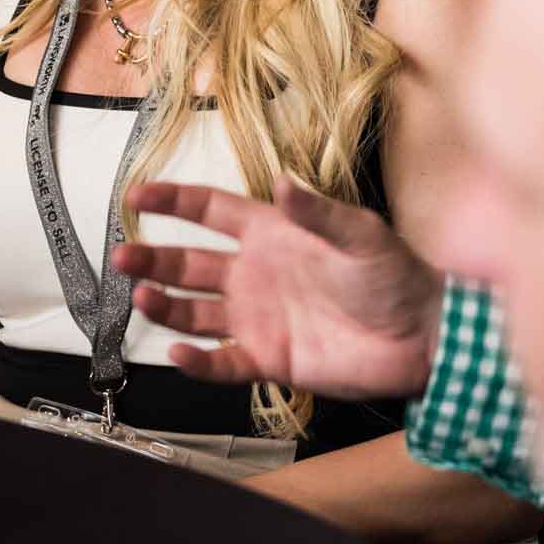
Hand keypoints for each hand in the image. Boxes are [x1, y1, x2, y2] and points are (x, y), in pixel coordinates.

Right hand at [113, 178, 444, 400]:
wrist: (421, 338)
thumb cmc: (395, 276)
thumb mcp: (360, 234)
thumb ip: (318, 212)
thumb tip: (283, 183)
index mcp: (271, 232)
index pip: (209, 210)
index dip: (173, 200)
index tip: (138, 194)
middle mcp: (255, 273)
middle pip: (188, 261)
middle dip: (152, 257)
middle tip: (122, 255)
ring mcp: (258, 317)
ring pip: (194, 310)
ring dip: (164, 305)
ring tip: (141, 298)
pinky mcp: (269, 358)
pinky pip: (222, 360)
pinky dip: (197, 360)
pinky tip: (177, 352)